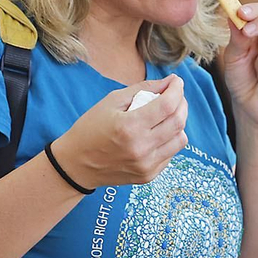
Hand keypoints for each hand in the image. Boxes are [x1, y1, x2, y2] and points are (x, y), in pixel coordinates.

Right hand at [56, 74, 188, 187]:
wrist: (76, 164)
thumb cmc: (90, 129)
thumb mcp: (111, 101)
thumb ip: (142, 89)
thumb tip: (168, 83)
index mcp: (129, 127)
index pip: (167, 105)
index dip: (177, 89)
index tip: (176, 81)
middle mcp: (141, 148)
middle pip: (178, 122)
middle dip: (181, 103)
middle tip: (175, 95)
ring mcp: (146, 165)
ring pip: (180, 140)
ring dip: (179, 122)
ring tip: (167, 115)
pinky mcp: (148, 176)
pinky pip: (171, 153)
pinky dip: (170, 139)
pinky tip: (157, 133)